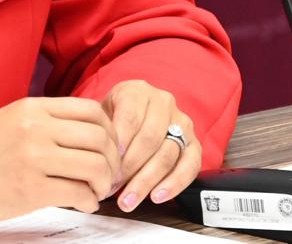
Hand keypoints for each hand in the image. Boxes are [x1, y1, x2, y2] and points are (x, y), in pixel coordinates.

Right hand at [0, 96, 123, 225]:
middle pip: (100, 138)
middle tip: (108, 174)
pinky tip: (83, 204)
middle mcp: (37, 129)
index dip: (110, 131)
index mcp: (33, 108)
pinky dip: (89, 202)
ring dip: (104, 183)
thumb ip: (45, 123)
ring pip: (96, 166)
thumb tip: (85, 135)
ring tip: (96, 191)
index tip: (108, 147)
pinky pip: (79, 194)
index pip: (92, 111)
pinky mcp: (30, 190)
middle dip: (113, 160)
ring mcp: (34, 159)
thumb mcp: (10, 121)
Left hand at [100, 79, 200, 211]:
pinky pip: (190, 166)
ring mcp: (182, 122)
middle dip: (129, 168)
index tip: (108, 163)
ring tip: (129, 200)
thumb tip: (97, 163)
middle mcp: (163, 102)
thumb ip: (102, 132)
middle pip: (149, 138)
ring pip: (167, 154)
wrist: (135, 115)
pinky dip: (174, 184)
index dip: (120, 142)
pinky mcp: (194, 143)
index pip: (130, 117)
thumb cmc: (114, 119)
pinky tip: (156, 197)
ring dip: (146, 181)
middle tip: (112, 188)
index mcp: (137, 91)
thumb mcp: (102, 115)